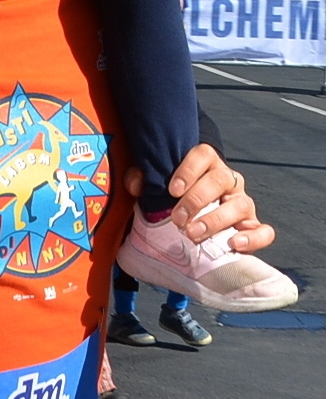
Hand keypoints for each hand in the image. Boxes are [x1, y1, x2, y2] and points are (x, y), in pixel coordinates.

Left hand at [124, 144, 274, 253]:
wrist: (197, 210)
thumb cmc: (176, 194)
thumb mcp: (159, 183)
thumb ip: (145, 178)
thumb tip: (135, 184)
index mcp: (207, 163)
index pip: (204, 154)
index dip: (189, 169)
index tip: (172, 189)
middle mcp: (228, 179)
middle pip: (220, 179)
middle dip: (197, 200)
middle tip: (177, 219)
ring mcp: (242, 202)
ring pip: (240, 204)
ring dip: (216, 220)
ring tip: (193, 234)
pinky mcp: (253, 226)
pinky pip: (264, 230)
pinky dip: (253, 238)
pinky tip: (234, 244)